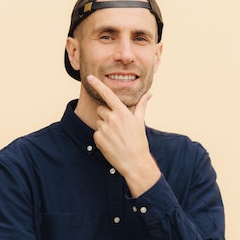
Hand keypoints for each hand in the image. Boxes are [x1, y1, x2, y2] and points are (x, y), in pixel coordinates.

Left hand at [86, 75, 160, 196]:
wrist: (134, 161)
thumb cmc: (139, 141)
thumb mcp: (140, 121)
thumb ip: (142, 105)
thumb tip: (149, 94)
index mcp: (122, 112)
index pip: (107, 94)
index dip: (98, 84)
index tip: (90, 77)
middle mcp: (112, 118)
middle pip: (101, 110)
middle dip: (107, 115)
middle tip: (117, 127)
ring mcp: (104, 129)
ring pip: (98, 121)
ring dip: (104, 126)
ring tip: (115, 136)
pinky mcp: (98, 138)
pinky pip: (96, 133)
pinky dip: (102, 137)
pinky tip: (111, 143)